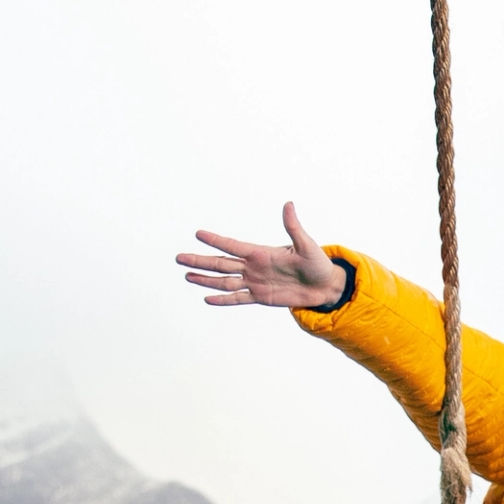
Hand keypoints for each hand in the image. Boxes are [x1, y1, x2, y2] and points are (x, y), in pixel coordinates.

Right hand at [178, 202, 350, 309]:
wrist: (324, 286)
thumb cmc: (317, 263)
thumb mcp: (306, 245)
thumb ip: (293, 227)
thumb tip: (288, 204)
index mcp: (261, 252)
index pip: (233, 246)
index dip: (216, 240)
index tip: (198, 233)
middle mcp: (254, 266)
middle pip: (221, 264)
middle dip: (200, 260)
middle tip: (179, 257)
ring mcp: (255, 282)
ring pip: (225, 281)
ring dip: (206, 279)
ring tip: (187, 276)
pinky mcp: (261, 297)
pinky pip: (238, 298)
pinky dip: (223, 299)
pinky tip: (208, 298)